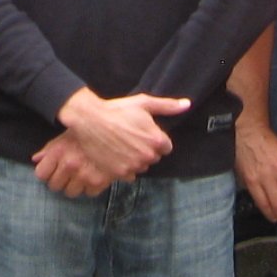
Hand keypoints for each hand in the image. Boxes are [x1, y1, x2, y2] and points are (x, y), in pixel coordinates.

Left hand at [32, 131, 114, 196]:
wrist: (119, 129)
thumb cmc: (92, 128)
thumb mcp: (68, 133)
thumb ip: (50, 147)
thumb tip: (36, 159)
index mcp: (59, 150)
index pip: (41, 173)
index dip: (45, 172)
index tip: (50, 170)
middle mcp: (70, 164)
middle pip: (54, 186)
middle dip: (59, 180)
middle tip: (66, 172)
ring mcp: (84, 175)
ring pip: (70, 192)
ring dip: (74, 185)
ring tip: (80, 174)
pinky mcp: (99, 183)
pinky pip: (88, 193)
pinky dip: (90, 187)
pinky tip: (93, 175)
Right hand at [57, 88, 189, 181]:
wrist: (90, 121)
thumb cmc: (117, 110)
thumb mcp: (143, 103)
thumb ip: (167, 106)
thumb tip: (187, 104)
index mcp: (157, 141)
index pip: (165, 147)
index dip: (155, 138)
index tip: (142, 131)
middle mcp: (148, 156)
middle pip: (153, 157)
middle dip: (145, 148)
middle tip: (130, 136)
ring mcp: (134, 166)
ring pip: (141, 165)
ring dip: (135, 158)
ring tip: (121, 144)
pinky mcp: (120, 173)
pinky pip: (129, 173)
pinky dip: (124, 166)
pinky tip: (115, 153)